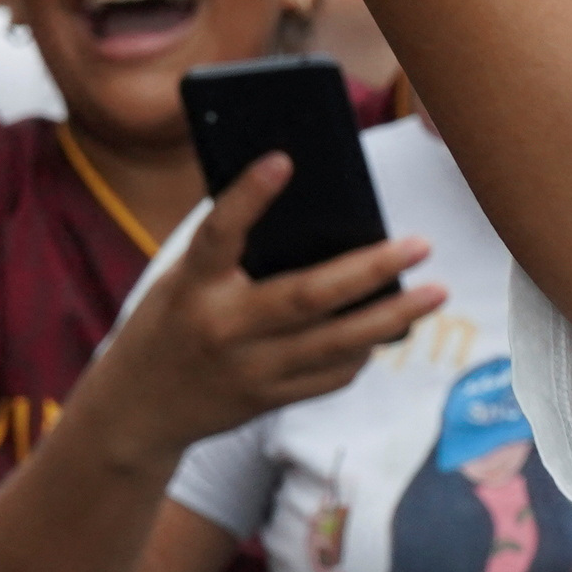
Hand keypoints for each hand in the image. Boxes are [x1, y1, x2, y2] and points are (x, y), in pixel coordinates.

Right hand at [97, 160, 444, 456]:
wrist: (135, 412)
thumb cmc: (168, 324)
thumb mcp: (180, 282)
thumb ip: (231, 256)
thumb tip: (311, 214)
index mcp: (190, 286)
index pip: (218, 233)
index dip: (248, 197)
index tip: (283, 159)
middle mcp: (222, 328)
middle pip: (307, 297)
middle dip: (370, 270)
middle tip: (419, 244)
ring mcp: (249, 371)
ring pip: (335, 344)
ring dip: (391, 318)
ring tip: (436, 293)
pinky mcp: (268, 401)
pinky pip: (330, 375)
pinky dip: (363, 351)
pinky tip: (386, 329)